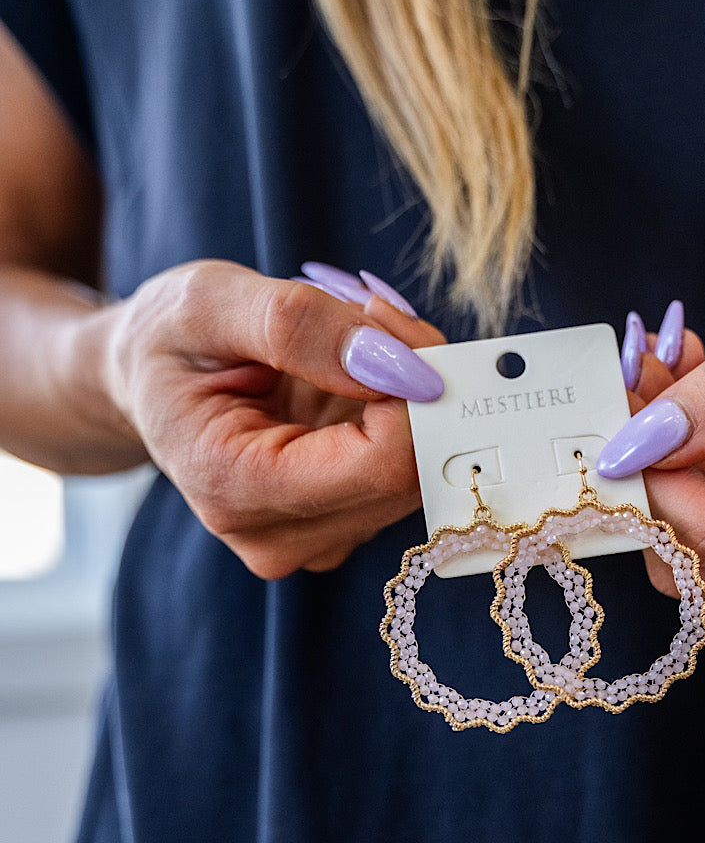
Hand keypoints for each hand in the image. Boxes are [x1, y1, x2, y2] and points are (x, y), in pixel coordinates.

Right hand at [90, 259, 445, 578]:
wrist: (148, 381)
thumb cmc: (170, 341)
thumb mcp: (209, 302)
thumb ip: (298, 327)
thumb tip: (399, 365)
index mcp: (234, 488)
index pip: (382, 465)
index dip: (416, 392)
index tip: (394, 324)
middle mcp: (278, 536)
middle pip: (410, 474)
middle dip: (418, 386)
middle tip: (378, 315)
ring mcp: (315, 539)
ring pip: (419, 474)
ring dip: (413, 396)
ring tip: (354, 337)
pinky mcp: (341, 525)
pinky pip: (407, 471)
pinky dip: (404, 415)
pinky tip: (358, 374)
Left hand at [600, 300, 704, 644]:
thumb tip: (641, 437)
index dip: (657, 477)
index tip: (623, 406)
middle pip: (699, 567)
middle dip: (654, 477)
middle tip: (638, 385)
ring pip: (694, 568)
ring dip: (666, 483)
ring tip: (670, 391)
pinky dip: (689, 494)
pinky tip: (695, 428)